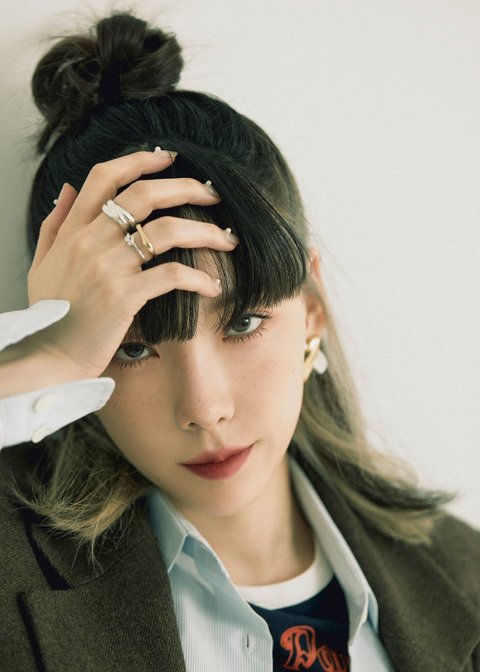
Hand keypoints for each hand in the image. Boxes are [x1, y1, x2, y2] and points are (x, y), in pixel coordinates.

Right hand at [27, 150, 236, 381]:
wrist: (48, 356)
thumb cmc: (50, 313)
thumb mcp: (41, 262)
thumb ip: (54, 224)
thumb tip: (65, 188)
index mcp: (72, 230)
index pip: (105, 176)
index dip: (140, 160)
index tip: (169, 157)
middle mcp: (90, 241)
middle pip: (144, 194)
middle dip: (186, 186)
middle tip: (213, 192)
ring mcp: (108, 267)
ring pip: (166, 230)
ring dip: (205, 230)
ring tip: (228, 238)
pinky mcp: (124, 296)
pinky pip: (172, 275)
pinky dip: (199, 278)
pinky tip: (213, 286)